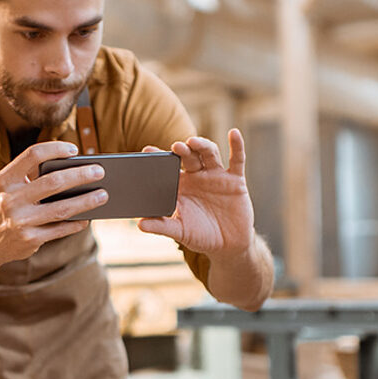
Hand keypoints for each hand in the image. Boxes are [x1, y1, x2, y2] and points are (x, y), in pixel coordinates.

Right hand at [0, 141, 107, 264]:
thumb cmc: (6, 206)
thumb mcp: (8, 187)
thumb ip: (32, 176)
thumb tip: (75, 170)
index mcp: (5, 179)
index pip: (32, 155)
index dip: (55, 149)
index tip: (74, 150)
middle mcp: (10, 199)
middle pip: (53, 182)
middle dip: (80, 175)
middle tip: (100, 171)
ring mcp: (20, 221)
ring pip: (61, 208)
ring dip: (86, 201)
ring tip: (103, 195)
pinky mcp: (29, 239)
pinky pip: (60, 229)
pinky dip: (76, 223)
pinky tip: (87, 218)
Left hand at [138, 129, 254, 259]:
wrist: (228, 245)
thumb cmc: (201, 236)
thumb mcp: (180, 231)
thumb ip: (162, 226)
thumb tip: (140, 225)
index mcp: (182, 186)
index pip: (168, 168)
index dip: (158, 157)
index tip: (147, 150)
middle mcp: (198, 176)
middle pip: (189, 156)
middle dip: (182, 150)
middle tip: (175, 147)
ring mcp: (216, 176)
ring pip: (209, 154)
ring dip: (202, 145)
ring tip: (193, 142)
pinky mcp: (235, 180)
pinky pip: (237, 159)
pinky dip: (237, 146)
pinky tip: (234, 133)